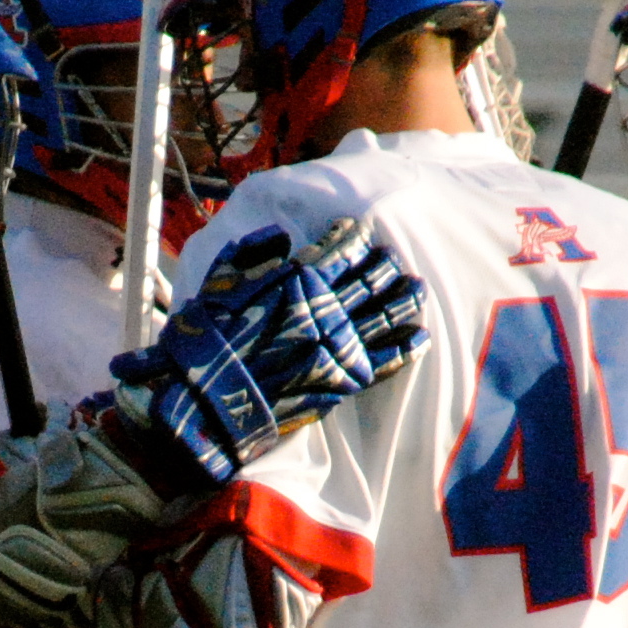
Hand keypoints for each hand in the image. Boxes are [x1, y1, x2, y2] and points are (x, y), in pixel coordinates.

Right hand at [109, 215, 426, 487]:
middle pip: (369, 281)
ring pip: (384, 317)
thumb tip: (279, 236)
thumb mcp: (220, 280)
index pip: (339, 250)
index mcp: (298, 280)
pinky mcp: (341, 382)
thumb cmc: (206, 337)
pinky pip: (384, 363)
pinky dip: (405, 349)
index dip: (353, 237)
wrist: (205, 397)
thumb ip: (252, 252)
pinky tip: (421, 337)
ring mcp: (337, 347)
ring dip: (404, 300)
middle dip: (384, 266)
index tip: (360, 231)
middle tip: (394, 259)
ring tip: (419, 289)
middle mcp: (325, 310)